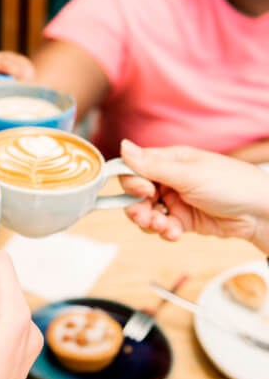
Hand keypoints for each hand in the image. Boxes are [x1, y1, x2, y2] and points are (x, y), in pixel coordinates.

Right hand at [119, 140, 268, 251]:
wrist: (261, 213)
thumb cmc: (232, 185)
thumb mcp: (188, 174)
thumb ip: (152, 165)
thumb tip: (123, 146)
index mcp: (170, 161)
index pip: (135, 168)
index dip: (131, 182)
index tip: (142, 191)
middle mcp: (169, 179)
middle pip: (136, 194)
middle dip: (137, 208)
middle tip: (146, 217)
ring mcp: (175, 200)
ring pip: (146, 212)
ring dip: (149, 222)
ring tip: (163, 227)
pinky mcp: (182, 219)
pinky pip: (161, 226)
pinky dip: (164, 231)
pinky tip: (175, 232)